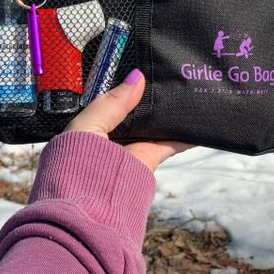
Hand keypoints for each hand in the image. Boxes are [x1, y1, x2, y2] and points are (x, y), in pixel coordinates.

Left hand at [65, 68, 192, 171]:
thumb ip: (112, 102)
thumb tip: (136, 76)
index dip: (126, 87)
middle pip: (135, 112)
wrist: (89, 205)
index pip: (111, 101)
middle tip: (169, 75)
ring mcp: (130, 149)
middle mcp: (111, 136)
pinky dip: (183, 136)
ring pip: (152, 126)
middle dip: (149, 97)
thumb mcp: (88, 124)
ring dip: (167, 113)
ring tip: (185, 91)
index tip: (143, 68)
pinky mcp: (147, 161)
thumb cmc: (78, 162)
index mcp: (91, 125)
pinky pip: (168, 144)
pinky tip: (195, 123)